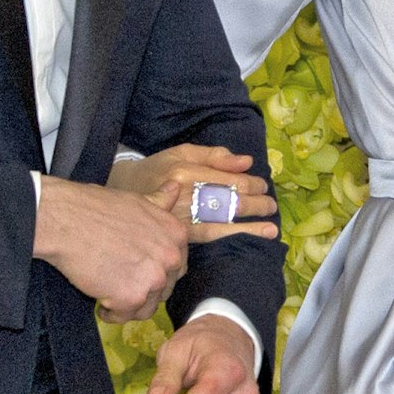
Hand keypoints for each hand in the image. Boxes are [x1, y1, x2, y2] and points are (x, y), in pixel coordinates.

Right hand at [34, 176, 187, 322]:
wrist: (66, 220)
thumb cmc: (96, 208)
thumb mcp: (137, 201)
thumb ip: (160, 202)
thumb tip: (176, 187)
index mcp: (176, 234)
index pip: (177, 266)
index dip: (156, 271)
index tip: (139, 271)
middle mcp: (171, 257)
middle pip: (164, 289)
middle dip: (143, 288)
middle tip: (120, 281)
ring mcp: (153, 279)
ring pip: (146, 307)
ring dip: (128, 304)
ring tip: (108, 292)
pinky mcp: (131, 297)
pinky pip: (124, 317)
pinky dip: (111, 314)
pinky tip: (99, 303)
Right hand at [108, 143, 277, 243]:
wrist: (123, 192)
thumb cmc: (157, 169)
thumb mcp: (181, 152)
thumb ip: (214, 156)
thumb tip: (246, 161)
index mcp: (186, 171)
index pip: (228, 179)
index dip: (251, 183)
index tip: (262, 186)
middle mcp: (184, 195)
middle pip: (229, 201)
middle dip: (256, 204)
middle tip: (270, 206)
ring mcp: (180, 218)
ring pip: (222, 223)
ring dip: (250, 227)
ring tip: (270, 229)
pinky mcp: (177, 235)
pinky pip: (209, 239)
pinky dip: (231, 238)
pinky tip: (247, 240)